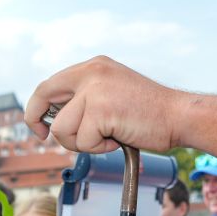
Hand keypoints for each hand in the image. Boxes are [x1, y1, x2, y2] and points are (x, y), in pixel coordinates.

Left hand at [24, 56, 182, 152]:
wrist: (178, 115)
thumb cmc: (150, 112)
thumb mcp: (111, 93)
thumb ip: (85, 99)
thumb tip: (54, 118)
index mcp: (93, 67)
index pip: (49, 83)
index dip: (37, 106)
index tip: (40, 124)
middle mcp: (91, 72)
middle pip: (43, 96)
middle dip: (38, 120)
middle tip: (44, 135)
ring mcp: (95, 90)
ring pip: (62, 128)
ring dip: (81, 142)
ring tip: (107, 137)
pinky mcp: (101, 110)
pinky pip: (83, 141)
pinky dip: (99, 148)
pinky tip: (118, 138)